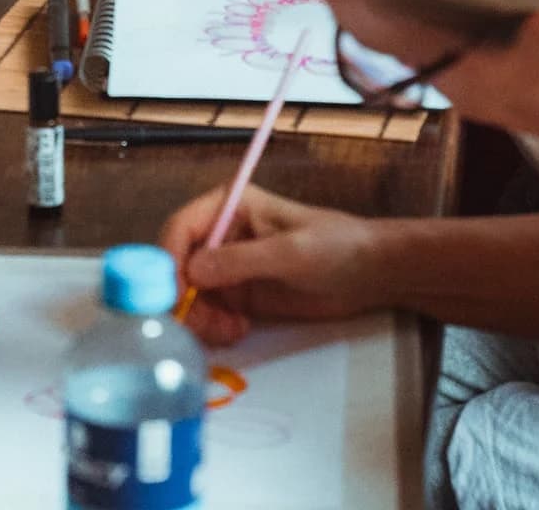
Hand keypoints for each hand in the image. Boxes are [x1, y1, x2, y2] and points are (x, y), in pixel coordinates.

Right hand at [159, 183, 385, 347]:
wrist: (369, 274)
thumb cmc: (334, 247)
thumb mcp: (290, 252)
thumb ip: (241, 261)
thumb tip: (192, 272)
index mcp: (229, 205)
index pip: (182, 227)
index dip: (169, 259)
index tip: (175, 295)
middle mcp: (221, 233)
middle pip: (179, 265)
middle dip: (185, 297)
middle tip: (207, 325)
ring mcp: (229, 266)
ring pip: (191, 294)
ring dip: (201, 318)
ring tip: (230, 332)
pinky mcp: (239, 295)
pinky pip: (209, 312)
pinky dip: (214, 327)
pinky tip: (237, 332)